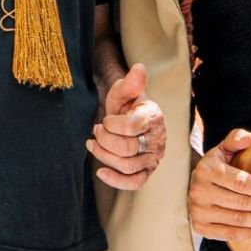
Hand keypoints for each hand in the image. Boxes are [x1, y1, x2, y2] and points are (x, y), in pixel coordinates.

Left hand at [86, 64, 165, 188]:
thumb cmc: (126, 104)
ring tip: (93, 144)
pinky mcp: (147, 171)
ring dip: (104, 156)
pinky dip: (116, 180)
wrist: (129, 118)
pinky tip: (101, 171)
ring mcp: (153, 157)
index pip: (130, 127)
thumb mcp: (123, 91)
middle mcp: (158, 139)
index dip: (111, 124)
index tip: (106, 119)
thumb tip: (139, 68)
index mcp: (153, 117)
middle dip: (104, 140)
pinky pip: (135, 182)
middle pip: (126, 149)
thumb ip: (130, 82)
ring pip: (127, 166)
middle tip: (96, 131)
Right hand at [189, 128, 250, 239]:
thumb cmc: (213, 168)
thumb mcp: (221, 150)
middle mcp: (199, 190)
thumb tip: (250, 138)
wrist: (188, 187)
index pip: (239, 182)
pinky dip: (248, 232)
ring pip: (237, 219)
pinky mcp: (200, 226)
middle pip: (240, 203)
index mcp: (207, 170)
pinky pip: (228, 233)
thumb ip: (235, 139)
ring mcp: (198, 210)